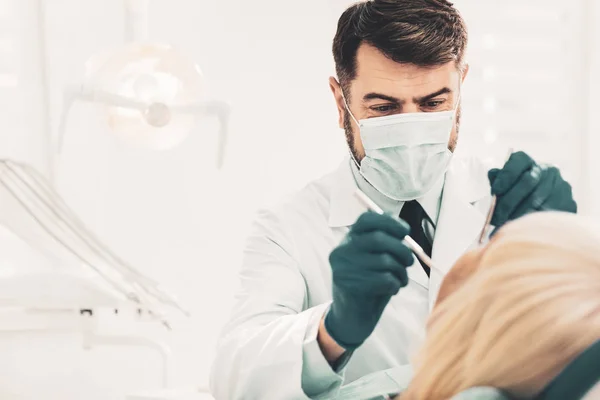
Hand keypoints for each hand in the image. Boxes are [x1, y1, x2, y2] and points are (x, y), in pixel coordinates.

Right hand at [325, 212, 413, 349]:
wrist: (352, 317)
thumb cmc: (369, 284)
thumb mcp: (376, 259)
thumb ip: (386, 243)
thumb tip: (404, 231)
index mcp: (348, 240)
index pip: (367, 219)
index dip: (389, 222)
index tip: (405, 231)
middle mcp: (342, 251)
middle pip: (379, 239)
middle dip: (402, 250)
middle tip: (409, 262)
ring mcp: (342, 268)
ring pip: (385, 261)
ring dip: (400, 272)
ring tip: (399, 280)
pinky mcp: (349, 286)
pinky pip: (384, 280)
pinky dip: (395, 285)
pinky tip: (391, 290)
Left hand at [488, 151, 576, 230]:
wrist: (545, 210)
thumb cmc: (516, 196)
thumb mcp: (505, 186)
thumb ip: (498, 180)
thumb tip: (493, 174)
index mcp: (529, 163)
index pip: (519, 160)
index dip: (506, 175)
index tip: (495, 191)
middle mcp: (548, 171)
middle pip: (528, 182)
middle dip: (509, 202)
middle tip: (496, 218)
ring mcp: (561, 186)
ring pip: (537, 200)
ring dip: (518, 215)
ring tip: (505, 227)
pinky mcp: (569, 203)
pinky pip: (549, 214)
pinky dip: (533, 223)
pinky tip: (521, 229)